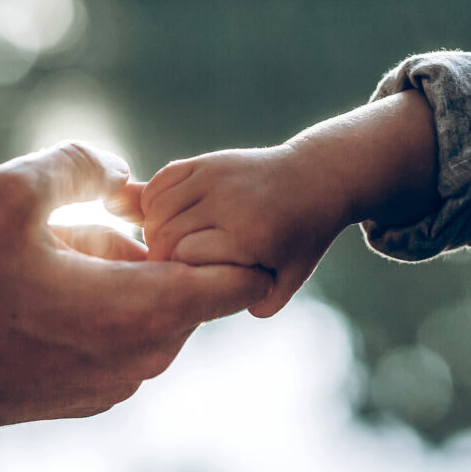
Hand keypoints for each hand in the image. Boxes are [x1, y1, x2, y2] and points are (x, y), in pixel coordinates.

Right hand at [0, 141, 274, 446]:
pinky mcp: (89, 397)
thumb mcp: (10, 193)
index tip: (174, 216)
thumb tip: (119, 173)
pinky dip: (98, 310)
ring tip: (49, 259)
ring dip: (117, 276)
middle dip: (149, 246)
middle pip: (186, 285)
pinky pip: (120, 339)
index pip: (244, 279)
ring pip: (149, 310)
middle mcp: (146, 356)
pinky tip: (37, 297)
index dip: (227, 238)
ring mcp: (118, 384)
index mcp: (146, 310)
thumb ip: (79, 163)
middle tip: (81, 225)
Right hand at [137, 145, 350, 316]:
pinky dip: (153, 201)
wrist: (317, 177)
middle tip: (165, 267)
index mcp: (247, 236)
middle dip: (159, 254)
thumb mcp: (290, 278)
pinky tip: (163, 216)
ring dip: (152, 228)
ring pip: (158, 206)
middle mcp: (228, 204)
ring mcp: (216, 177)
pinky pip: (162, 180)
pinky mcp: (207, 161)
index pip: (184, 258)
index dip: (177, 273)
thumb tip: (211, 310)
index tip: (182, 283)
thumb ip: (257, 303)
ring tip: (164, 242)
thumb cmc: (302, 236)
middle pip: (165, 233)